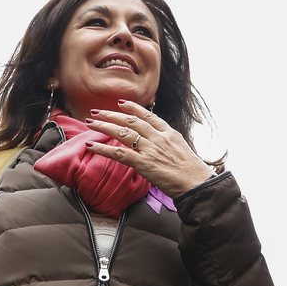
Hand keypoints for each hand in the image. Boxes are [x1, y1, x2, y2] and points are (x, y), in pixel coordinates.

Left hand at [84, 100, 212, 197]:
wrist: (196, 182)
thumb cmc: (192, 171)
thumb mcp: (182, 150)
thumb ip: (168, 143)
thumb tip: (160, 144)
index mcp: (168, 133)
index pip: (147, 116)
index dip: (132, 108)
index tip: (121, 103)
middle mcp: (157, 137)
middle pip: (130, 121)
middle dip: (111, 115)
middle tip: (97, 111)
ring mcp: (149, 149)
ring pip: (122, 132)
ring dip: (104, 126)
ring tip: (90, 122)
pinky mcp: (142, 163)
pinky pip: (118, 153)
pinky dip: (102, 148)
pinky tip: (91, 145)